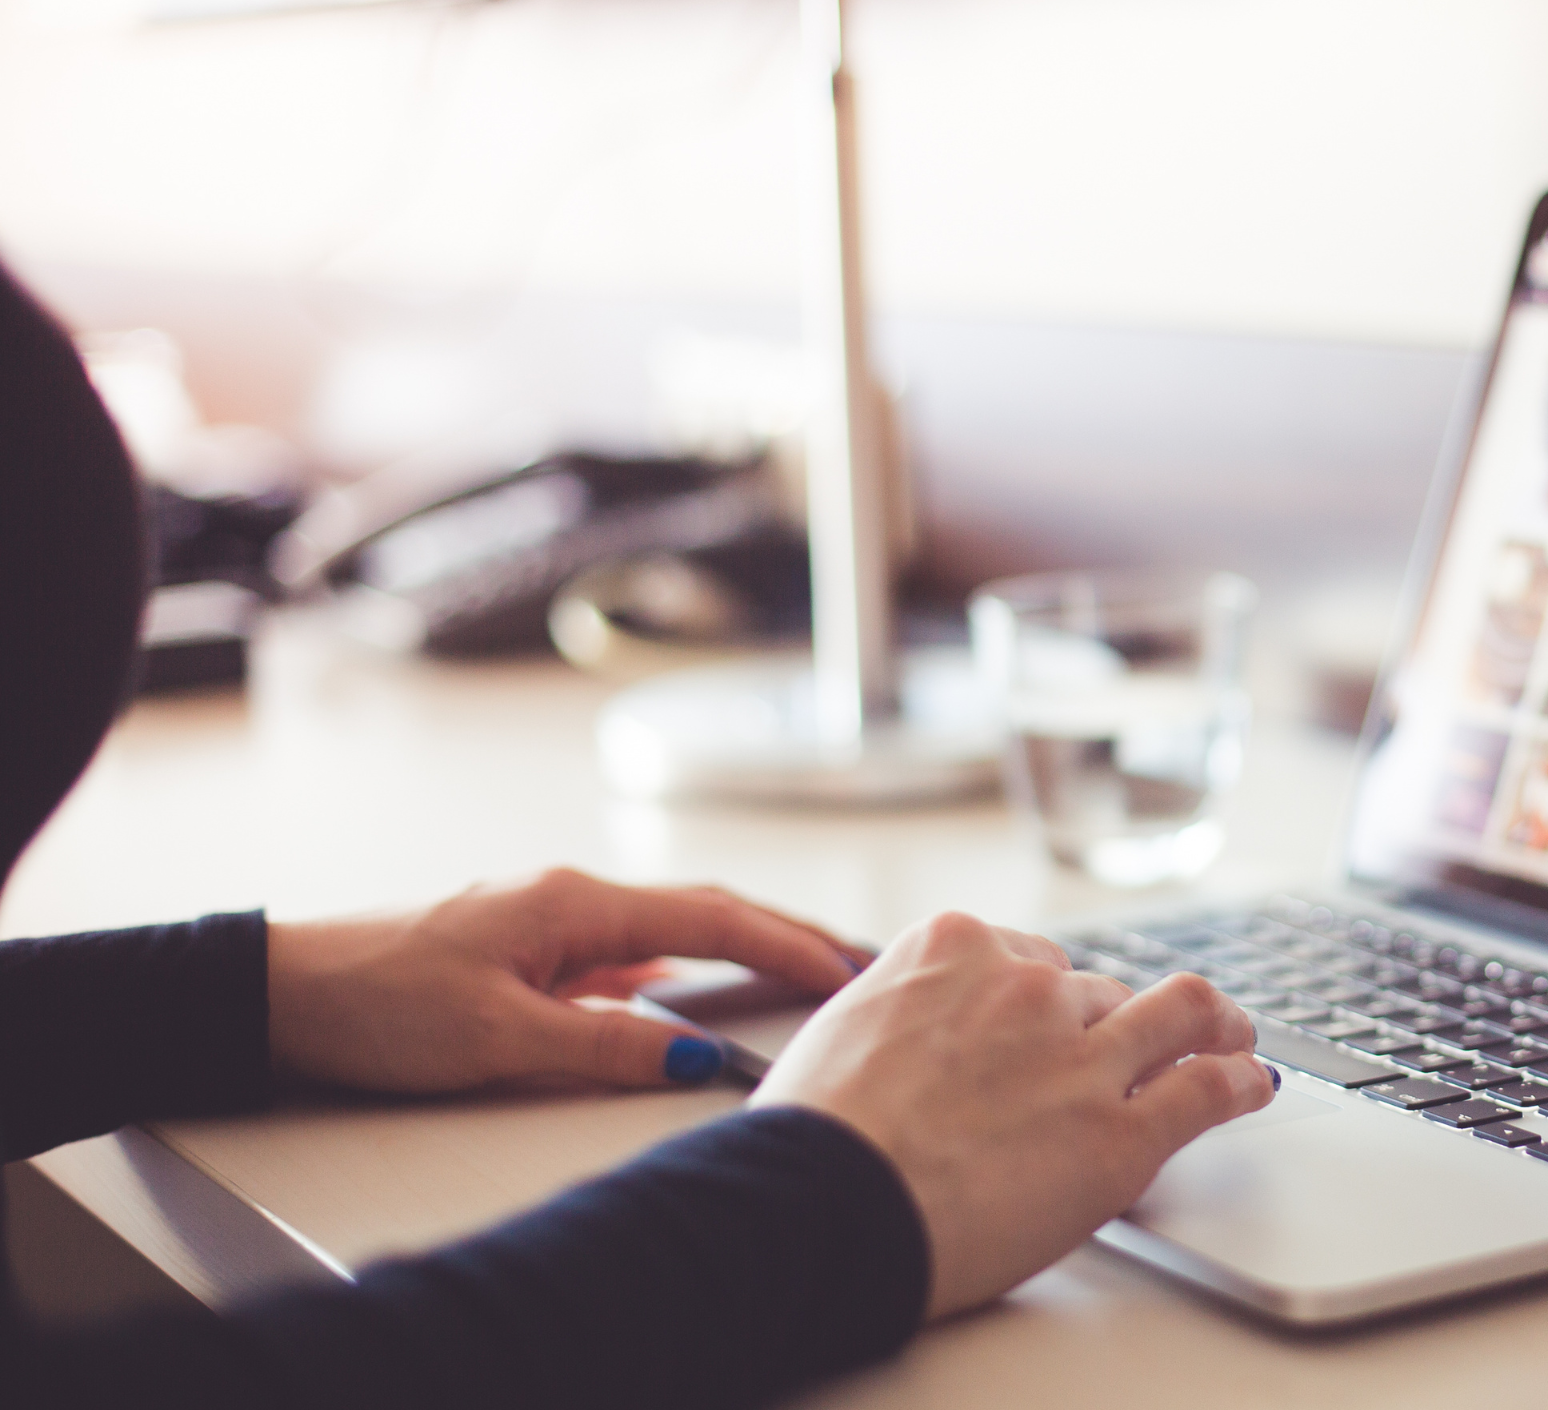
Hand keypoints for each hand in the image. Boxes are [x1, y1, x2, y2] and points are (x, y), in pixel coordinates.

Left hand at [267, 868, 857, 1093]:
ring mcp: (548, 920)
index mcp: (575, 903)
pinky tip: (690, 992)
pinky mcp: (526, 949)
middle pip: (706, 908)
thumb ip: (608, 1046)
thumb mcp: (501, 1038)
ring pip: (670, 927)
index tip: (849, 971)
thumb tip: (701, 1059)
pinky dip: (682, 965)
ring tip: (801, 970)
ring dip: (740, 945)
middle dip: (786, 933)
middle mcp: (570, 898)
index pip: (713, 918)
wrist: (280, 992)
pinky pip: (628, 951)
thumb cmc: (376, 1003)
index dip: (788, 946)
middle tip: (858, 959)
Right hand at [750, 911, 1272, 1318]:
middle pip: (1096, 992)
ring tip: (1232, 1037)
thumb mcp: (844, 1031)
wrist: (825, 1204)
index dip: (1049, 997)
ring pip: (1176, 1015)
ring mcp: (1082, 1054)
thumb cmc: (813, 1138)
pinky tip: (1253, 1085)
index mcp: (955, 948)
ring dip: (1210, 1025)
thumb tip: (908, 1040)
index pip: (1032, 958)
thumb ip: (902, 1017)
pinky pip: (1207, 1090)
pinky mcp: (1121, 1132)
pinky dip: (1241, 1083)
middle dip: (1109, 1025)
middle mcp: (1028, 987)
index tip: (1062, 1018)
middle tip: (1128, 1052)